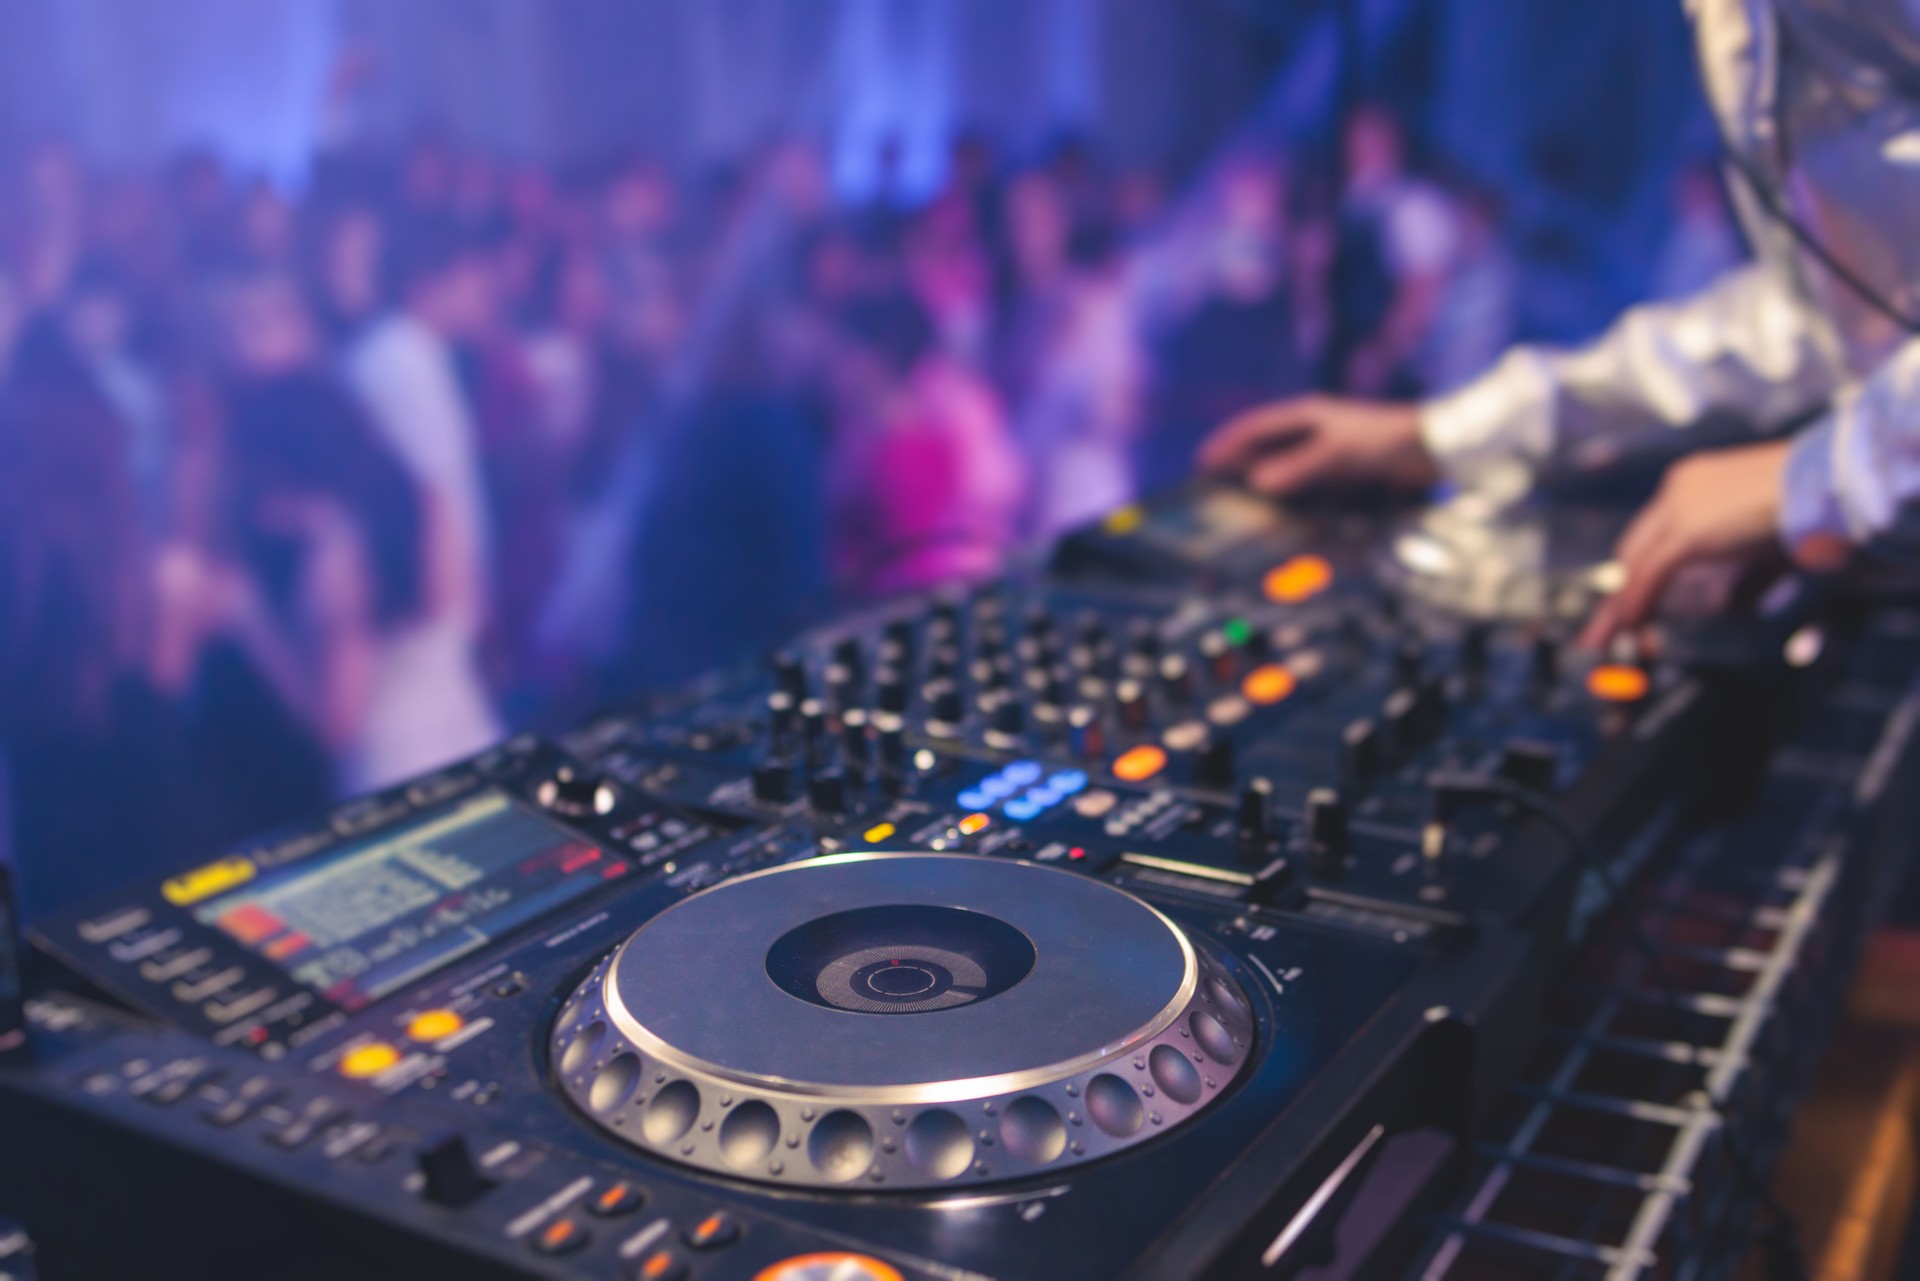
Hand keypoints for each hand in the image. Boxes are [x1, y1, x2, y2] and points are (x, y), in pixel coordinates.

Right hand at [1198, 395, 1437, 495]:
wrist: (1434, 448)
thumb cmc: (1384, 441)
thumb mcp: (1337, 454)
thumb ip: (1297, 468)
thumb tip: (1257, 483)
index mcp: (1306, 415)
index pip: (1254, 427)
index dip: (1227, 443)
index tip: (1203, 461)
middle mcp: (1312, 429)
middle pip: (1265, 447)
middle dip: (1239, 465)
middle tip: (1213, 487)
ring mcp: (1327, 449)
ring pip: (1284, 465)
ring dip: (1263, 482)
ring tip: (1241, 503)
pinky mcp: (1342, 469)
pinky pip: (1305, 481)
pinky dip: (1289, 494)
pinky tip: (1283, 512)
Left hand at [1578, 440, 1791, 649]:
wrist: (1827, 483)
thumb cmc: (1809, 510)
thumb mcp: (1766, 546)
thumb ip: (1739, 576)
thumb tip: (1722, 605)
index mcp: (1692, 482)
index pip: (1653, 532)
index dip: (1641, 569)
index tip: (1630, 597)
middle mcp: (1678, 489)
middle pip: (1633, 547)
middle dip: (1620, 590)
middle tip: (1605, 627)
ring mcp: (1679, 507)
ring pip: (1635, 563)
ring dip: (1620, 605)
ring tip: (1607, 640)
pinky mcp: (1688, 532)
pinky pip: (1651, 574)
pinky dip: (1638, 603)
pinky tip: (1633, 628)